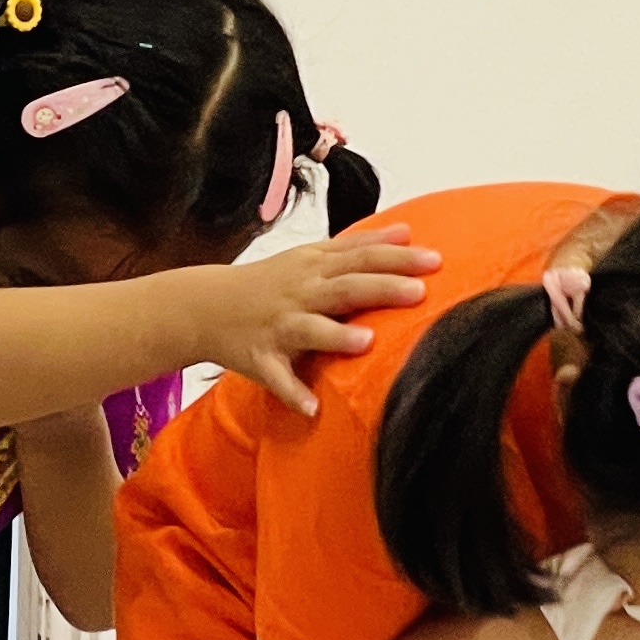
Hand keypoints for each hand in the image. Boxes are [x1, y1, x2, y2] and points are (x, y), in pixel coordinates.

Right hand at [199, 235, 435, 416]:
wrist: (204, 306)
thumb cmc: (267, 282)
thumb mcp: (310, 255)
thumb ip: (357, 245)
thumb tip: (406, 232)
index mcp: (314, 268)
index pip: (361, 257)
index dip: (398, 258)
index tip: (435, 260)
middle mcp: (299, 294)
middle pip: (344, 288)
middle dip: (380, 288)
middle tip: (418, 292)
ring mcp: (279, 326)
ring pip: (309, 329)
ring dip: (336, 336)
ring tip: (366, 342)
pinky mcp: (260, 358)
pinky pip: (276, 378)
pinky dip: (292, 393)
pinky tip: (312, 408)